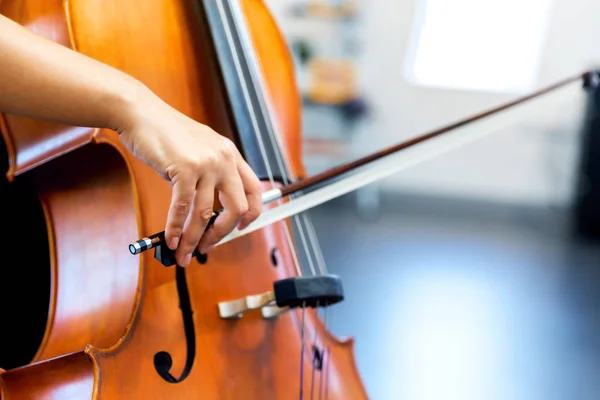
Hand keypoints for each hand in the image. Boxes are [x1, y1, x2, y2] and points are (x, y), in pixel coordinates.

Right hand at [117, 91, 261, 266]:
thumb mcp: (199, 149)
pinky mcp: (185, 169)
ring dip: (194, 238)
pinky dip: (176, 228)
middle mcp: (224, 158)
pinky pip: (182, 208)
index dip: (252, 213)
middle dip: (222, 234)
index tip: (242, 227)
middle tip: (207, 246)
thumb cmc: (165, 132)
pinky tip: (171, 239)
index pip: (254, 189)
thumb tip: (206, 211)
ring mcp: (206, 163)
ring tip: (184, 252)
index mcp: (230, 154)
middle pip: (237, 208)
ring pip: (205, 213)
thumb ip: (209, 173)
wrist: (140, 113)